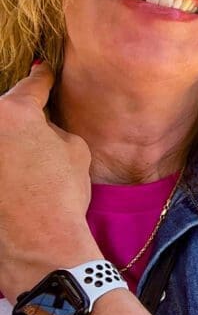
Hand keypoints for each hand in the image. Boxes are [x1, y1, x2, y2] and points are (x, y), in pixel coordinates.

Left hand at [0, 62, 100, 296]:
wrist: (38, 243)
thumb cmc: (61, 194)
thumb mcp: (73, 148)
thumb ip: (52, 126)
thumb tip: (41, 123)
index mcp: (14, 112)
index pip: (32, 85)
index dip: (43, 78)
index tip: (44, 71)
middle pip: (5, 110)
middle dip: (20, 116)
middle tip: (37, 127)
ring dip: (10, 143)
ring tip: (26, 162)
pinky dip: (6, 165)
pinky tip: (15, 178)